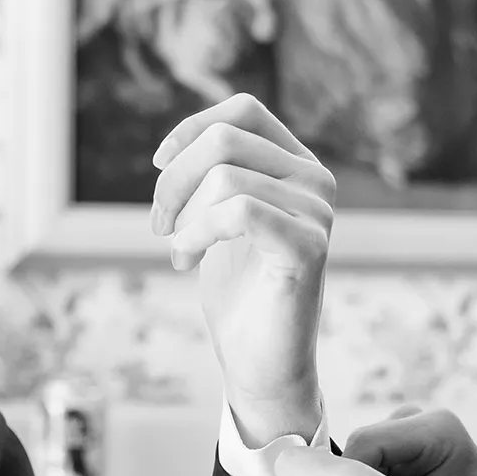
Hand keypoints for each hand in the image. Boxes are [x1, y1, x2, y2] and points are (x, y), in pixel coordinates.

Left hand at [151, 93, 336, 443]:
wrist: (260, 364)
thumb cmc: (238, 295)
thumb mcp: (218, 220)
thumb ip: (216, 175)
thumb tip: (177, 144)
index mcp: (298, 166)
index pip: (243, 111)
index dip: (192, 129)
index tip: (158, 165)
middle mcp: (316, 181)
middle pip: (226, 139)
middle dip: (174, 180)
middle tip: (159, 225)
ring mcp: (318, 213)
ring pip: (226, 176)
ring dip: (182, 216)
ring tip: (179, 252)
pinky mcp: (308, 248)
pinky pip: (239, 211)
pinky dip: (197, 233)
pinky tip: (187, 259)